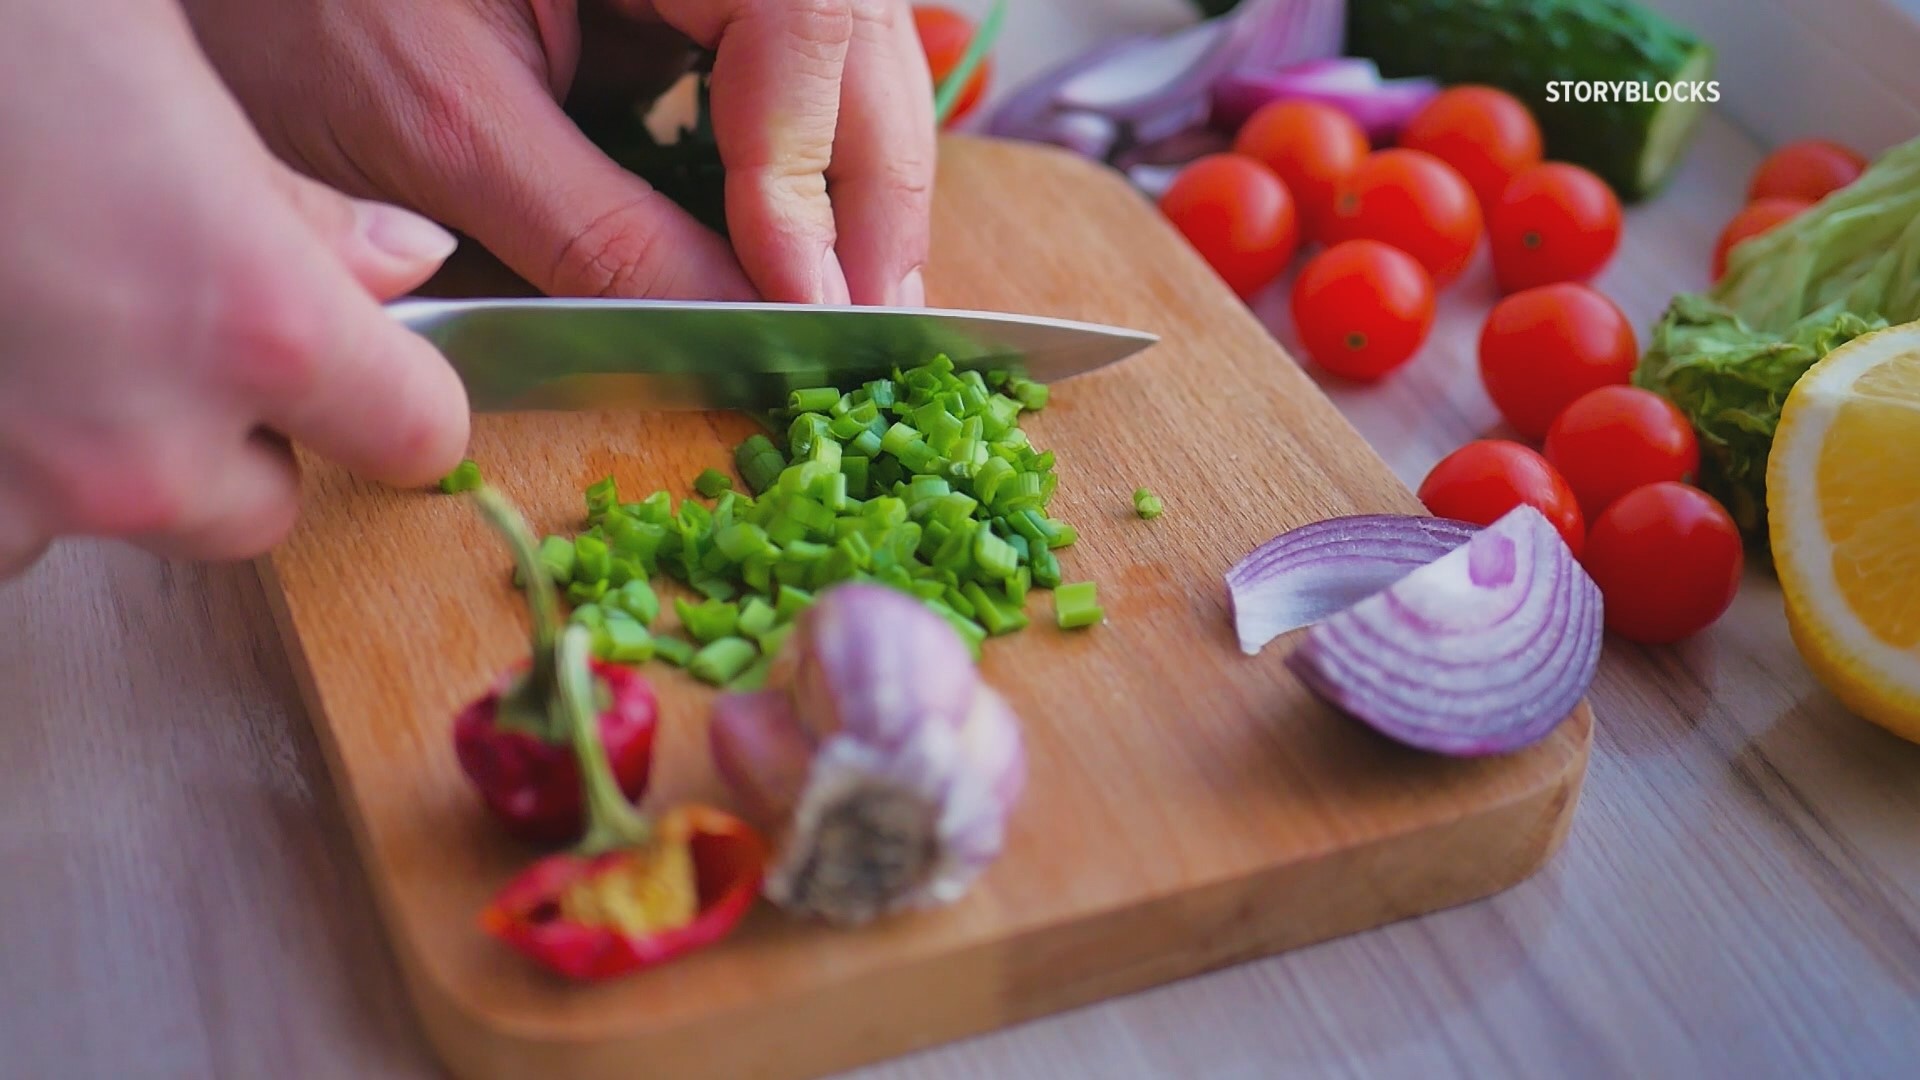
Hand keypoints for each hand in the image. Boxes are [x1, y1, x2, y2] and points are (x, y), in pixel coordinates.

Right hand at [0, 1, 469, 579]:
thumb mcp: (162, 68)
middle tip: (168, 319)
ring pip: (109, 521)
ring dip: (100, 451)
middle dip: (239, 433)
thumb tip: (400, 265)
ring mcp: (3, 489)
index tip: (374, 367)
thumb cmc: (2, 25)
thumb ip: (298, 203)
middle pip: (260, 510)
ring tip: (39, 321)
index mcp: (254, 321)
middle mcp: (137, 445)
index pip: (415, 436)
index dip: (398, 398)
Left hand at [183, 0, 938, 305]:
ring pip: (840, 49)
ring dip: (850, 175)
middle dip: (869, 186)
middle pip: (854, 32)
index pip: (802, 15)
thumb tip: (736, 322)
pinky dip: (797, 154)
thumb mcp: (440, 126)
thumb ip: (600, 230)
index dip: (817, 169)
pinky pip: (780, 61)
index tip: (808, 299)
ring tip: (846, 294)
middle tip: (870, 320)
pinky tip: (794, 239)